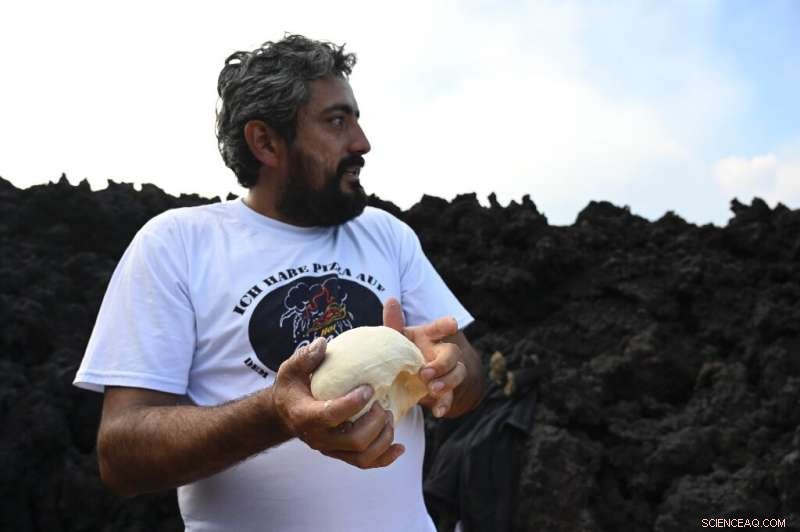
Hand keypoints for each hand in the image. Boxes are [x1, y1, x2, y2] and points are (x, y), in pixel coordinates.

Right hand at [271, 337, 404, 468]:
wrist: (286, 413)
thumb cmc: (292, 387)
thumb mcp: (291, 369)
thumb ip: (305, 357)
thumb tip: (323, 343)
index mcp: (305, 416)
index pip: (331, 416)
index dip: (353, 404)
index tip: (369, 388)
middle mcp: (318, 438)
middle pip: (354, 441)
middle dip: (375, 422)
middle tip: (382, 404)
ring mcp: (331, 449)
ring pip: (362, 456)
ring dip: (383, 438)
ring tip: (389, 417)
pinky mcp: (341, 454)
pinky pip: (365, 463)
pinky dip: (385, 457)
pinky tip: (400, 447)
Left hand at [382, 298, 467, 417]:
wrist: (405, 379)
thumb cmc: (400, 353)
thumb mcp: (395, 339)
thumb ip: (393, 323)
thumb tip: (391, 300)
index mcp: (429, 337)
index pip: (441, 327)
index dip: (447, 325)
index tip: (452, 325)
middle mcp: (441, 352)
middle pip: (453, 353)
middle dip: (443, 363)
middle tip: (426, 372)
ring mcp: (446, 372)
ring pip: (458, 373)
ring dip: (447, 381)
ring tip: (433, 388)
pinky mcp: (444, 391)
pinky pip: (451, 398)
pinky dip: (445, 404)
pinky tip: (438, 412)